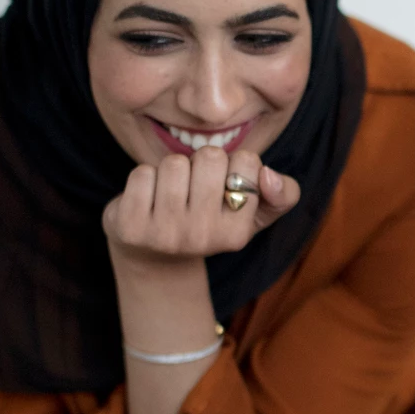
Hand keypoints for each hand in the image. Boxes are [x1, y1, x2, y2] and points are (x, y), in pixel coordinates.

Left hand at [102, 149, 300, 265]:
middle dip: (200, 163)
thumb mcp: (254, 213)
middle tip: (193, 189)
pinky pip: (141, 174)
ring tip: (170, 194)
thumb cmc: (208, 223)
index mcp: (238, 234)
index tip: (222, 188)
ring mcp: (165, 234)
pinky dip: (143, 179)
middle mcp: (203, 238)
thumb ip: (283, 194)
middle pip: (210, 156)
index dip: (233, 164)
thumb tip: (268, 174)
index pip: (246, 162)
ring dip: (170, 170)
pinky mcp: (130, 227)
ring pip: (174, 163)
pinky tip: (146, 201)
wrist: (153, 257)